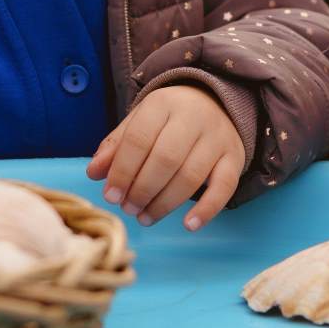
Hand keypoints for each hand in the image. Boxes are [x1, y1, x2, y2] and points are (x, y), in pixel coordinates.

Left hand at [86, 85, 243, 231]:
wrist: (215, 102)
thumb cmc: (168, 119)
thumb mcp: (139, 122)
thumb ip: (116, 146)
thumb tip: (94, 173)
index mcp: (163, 104)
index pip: (139, 139)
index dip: (122, 171)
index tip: (111, 196)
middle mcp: (194, 117)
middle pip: (165, 159)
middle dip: (142, 190)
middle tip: (128, 209)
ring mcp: (217, 137)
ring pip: (190, 176)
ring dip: (164, 203)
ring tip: (145, 217)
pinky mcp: (234, 157)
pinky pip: (224, 187)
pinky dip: (207, 209)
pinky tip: (189, 225)